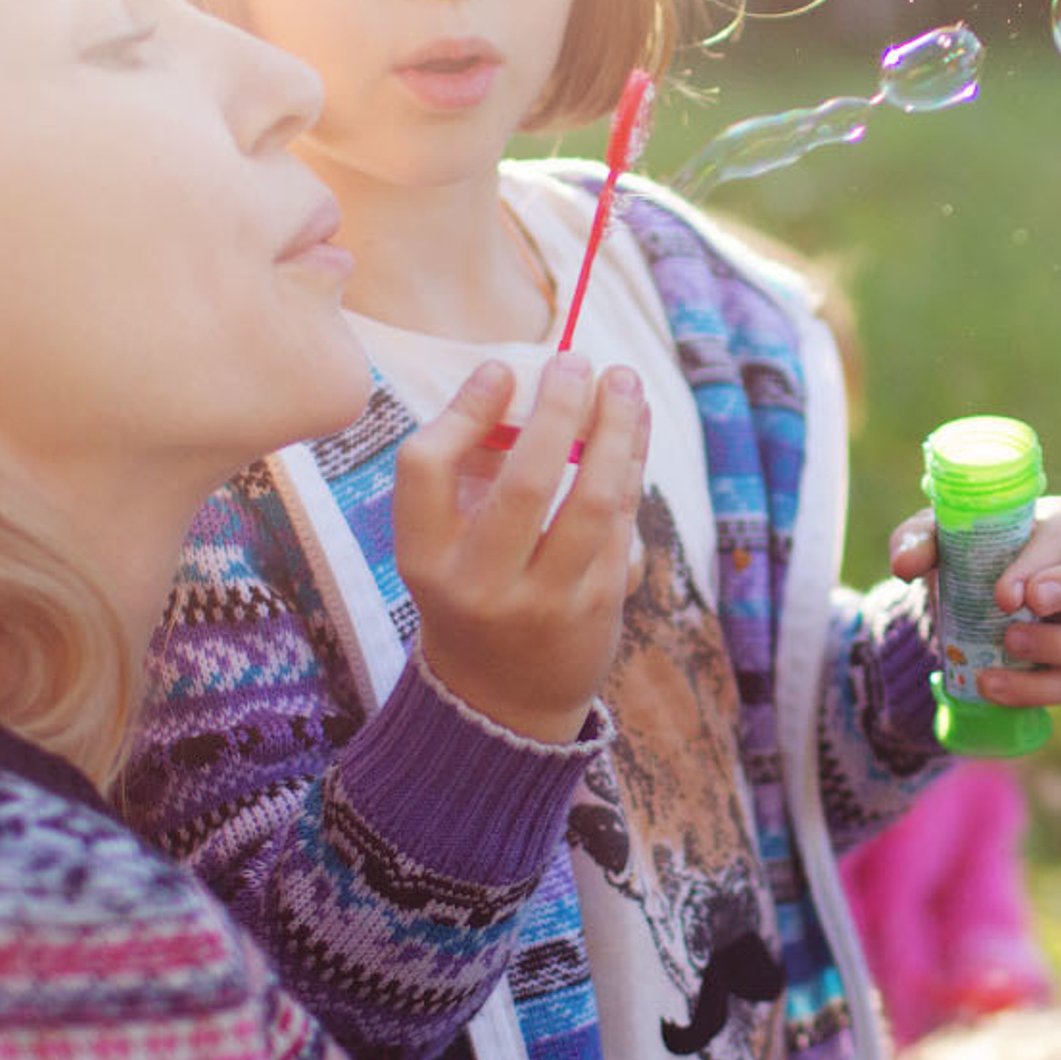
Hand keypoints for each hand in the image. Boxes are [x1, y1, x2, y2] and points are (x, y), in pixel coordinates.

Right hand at [394, 355, 649, 743]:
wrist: (503, 699)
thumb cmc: (469, 592)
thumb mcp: (440, 543)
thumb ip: (464, 470)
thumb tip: (513, 378)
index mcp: (424, 559)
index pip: (425, 469)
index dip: (464, 411)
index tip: (502, 368)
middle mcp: (480, 583)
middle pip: (524, 482)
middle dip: (557, 412)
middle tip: (577, 360)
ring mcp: (546, 600)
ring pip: (592, 501)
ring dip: (616, 432)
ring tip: (624, 382)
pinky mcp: (600, 606)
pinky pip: (622, 523)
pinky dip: (631, 467)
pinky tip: (636, 427)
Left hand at [886, 494, 1060, 707]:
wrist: (967, 606)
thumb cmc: (968, 556)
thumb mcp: (937, 541)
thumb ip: (917, 539)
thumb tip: (905, 563)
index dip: (1041, 561)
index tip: (1003, 593)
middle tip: (1026, 608)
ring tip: (1008, 649)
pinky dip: (1040, 690)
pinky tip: (995, 687)